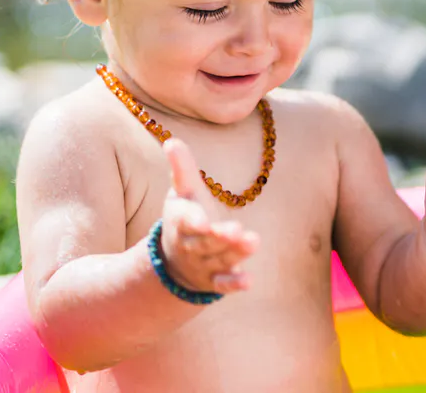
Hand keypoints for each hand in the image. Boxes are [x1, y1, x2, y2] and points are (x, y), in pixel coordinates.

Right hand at [159, 139, 258, 294]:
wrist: (174, 261)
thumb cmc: (185, 216)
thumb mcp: (182, 192)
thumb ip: (181, 169)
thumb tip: (172, 140)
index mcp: (181, 221)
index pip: (185, 221)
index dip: (193, 220)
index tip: (203, 220)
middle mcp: (190, 245)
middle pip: (205, 242)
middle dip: (219, 237)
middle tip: (236, 230)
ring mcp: (202, 265)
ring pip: (218, 260)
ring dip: (234, 254)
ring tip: (252, 242)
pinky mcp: (215, 280)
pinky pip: (223, 284)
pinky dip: (233, 284)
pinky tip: (249, 281)